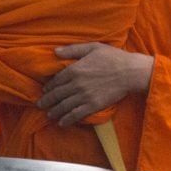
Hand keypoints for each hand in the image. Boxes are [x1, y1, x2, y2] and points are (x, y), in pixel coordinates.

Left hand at [36, 43, 153, 126]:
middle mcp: (76, 84)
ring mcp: (84, 96)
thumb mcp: (92, 47)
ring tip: (49, 115)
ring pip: (64, 106)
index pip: (56, 81)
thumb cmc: (113, 57)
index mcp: (74, 69)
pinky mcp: (93, 105)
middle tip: (40, 105)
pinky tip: (62, 122)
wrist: (130, 72)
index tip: (44, 91)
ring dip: (54, 112)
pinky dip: (67, 120)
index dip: (48, 87)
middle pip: (57, 95)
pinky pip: (76, 114)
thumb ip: (72, 49)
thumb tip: (55, 51)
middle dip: (47, 101)